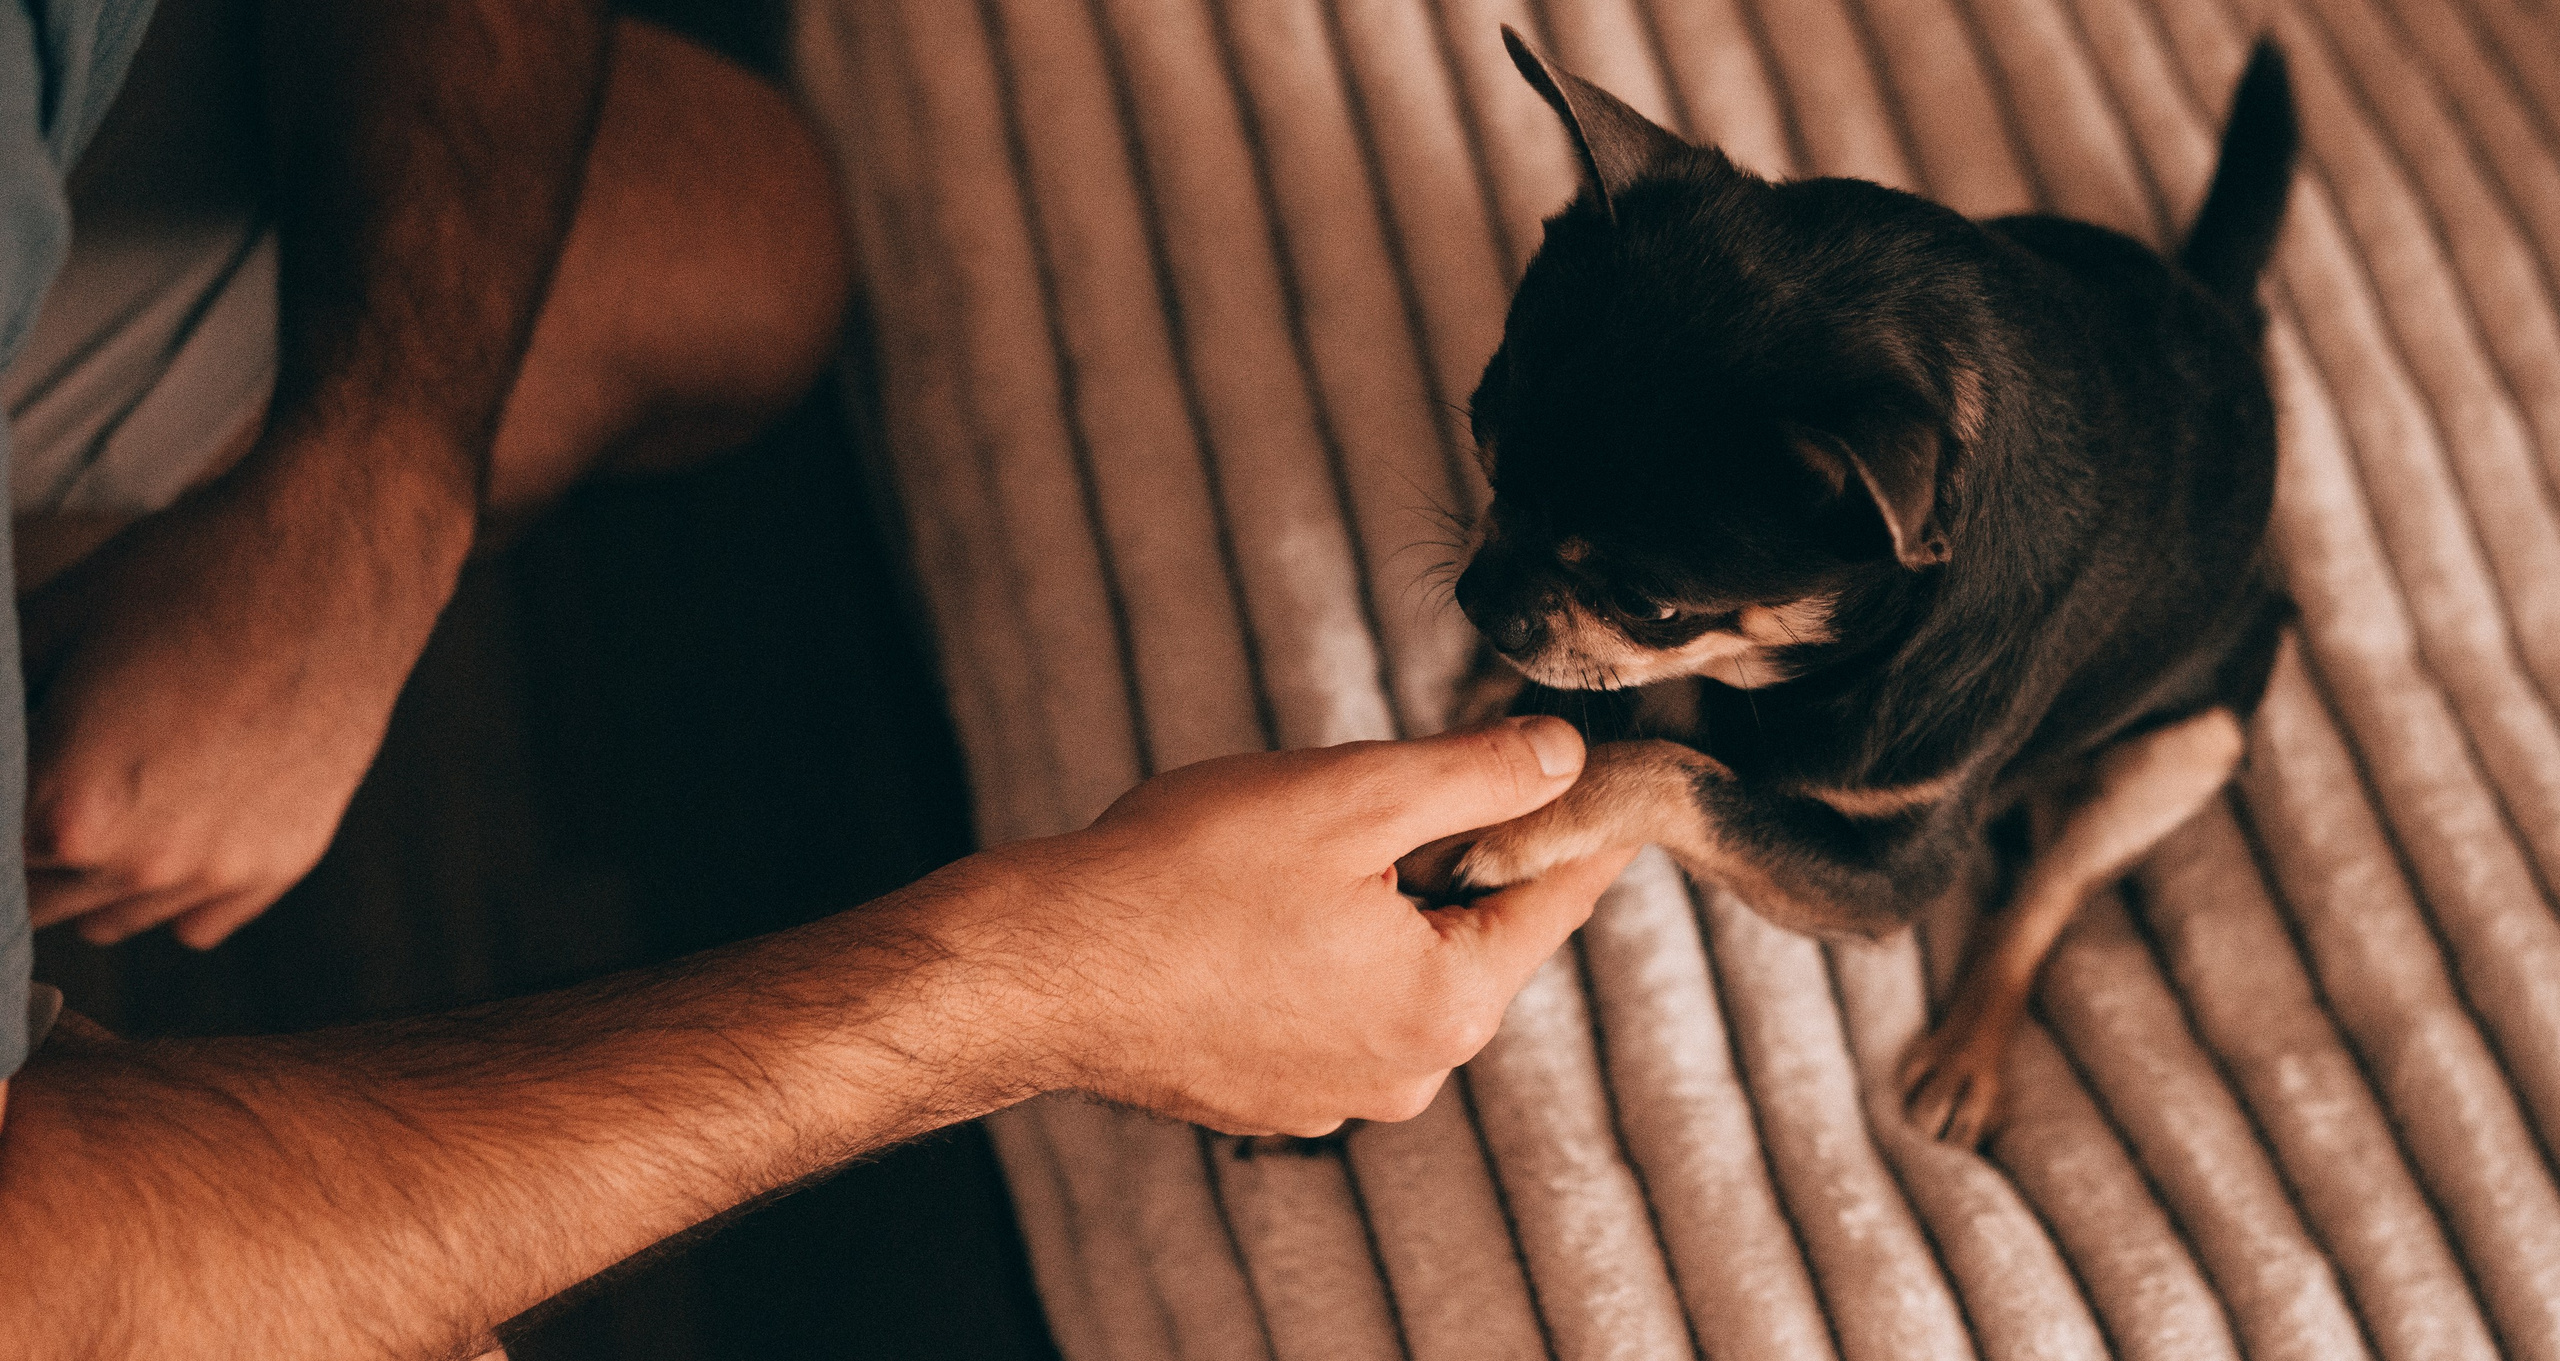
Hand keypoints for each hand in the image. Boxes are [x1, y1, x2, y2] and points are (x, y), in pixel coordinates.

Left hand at [20, 434, 472, 948]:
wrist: (335, 563)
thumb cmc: (189, 577)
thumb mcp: (47, 625)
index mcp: (67, 808)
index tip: (18, 773)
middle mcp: (144, 861)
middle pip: (35, 903)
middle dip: (30, 844)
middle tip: (61, 767)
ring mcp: (222, 869)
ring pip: (109, 920)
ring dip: (94, 874)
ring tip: (117, 789)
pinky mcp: (284, 862)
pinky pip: (193, 921)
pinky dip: (173, 884)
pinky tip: (179, 812)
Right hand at [981, 718, 1639, 1136]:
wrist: (1042, 970)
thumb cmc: (1184, 880)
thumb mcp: (1351, 796)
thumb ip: (1475, 776)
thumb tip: (1563, 757)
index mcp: (1448, 1005)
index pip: (1554, 899)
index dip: (1579, 825)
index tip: (1610, 782)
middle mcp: (1406, 1073)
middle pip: (1470, 938)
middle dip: (1444, 862)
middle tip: (1376, 795)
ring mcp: (1333, 1096)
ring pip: (1392, 971)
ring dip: (1369, 908)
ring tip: (1283, 855)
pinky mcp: (1268, 1095)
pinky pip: (1326, 1007)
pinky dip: (1309, 954)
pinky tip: (1243, 912)